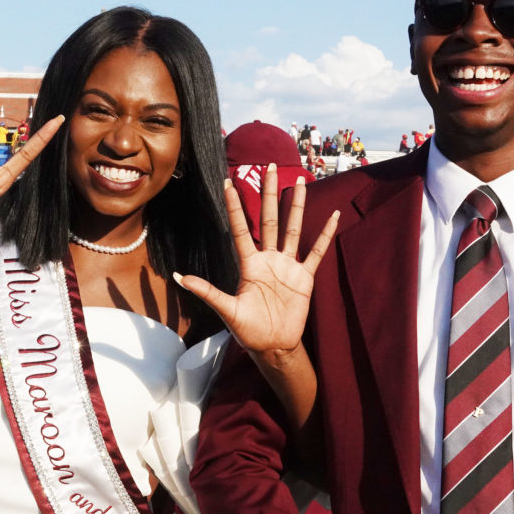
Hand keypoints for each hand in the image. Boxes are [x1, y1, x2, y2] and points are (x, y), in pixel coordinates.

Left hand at [176, 165, 338, 369]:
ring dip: (297, 206)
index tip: (229, 182)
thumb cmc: (248, 330)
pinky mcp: (305, 277)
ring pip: (293, 229)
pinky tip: (334, 216)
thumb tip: (179, 278)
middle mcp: (269, 259)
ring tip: (300, 182)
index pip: (240, 228)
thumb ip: (207, 291)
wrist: (273, 346)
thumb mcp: (226, 310)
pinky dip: (325, 234)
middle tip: (270, 167)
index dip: (235, 206)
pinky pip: (316, 252)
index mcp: (249, 264)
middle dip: (269, 193)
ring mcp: (288, 266)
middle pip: (269, 219)